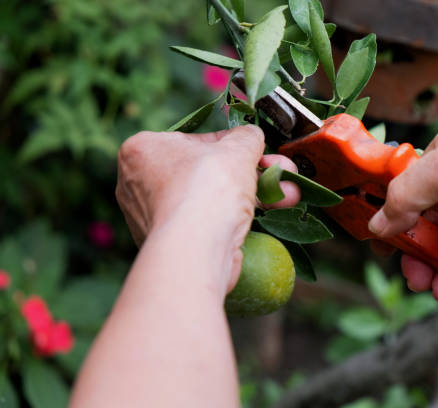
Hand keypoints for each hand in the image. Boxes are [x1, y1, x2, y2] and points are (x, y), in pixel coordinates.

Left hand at [115, 125, 299, 292]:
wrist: (197, 251)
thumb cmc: (209, 188)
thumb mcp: (238, 148)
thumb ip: (246, 136)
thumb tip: (251, 135)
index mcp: (142, 149)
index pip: (194, 141)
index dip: (232, 146)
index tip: (257, 153)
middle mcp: (139, 184)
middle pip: (206, 173)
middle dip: (251, 174)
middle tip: (280, 173)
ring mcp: (153, 219)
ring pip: (212, 201)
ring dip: (255, 197)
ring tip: (289, 196)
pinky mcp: (171, 247)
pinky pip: (208, 225)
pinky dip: (237, 221)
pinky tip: (270, 215)